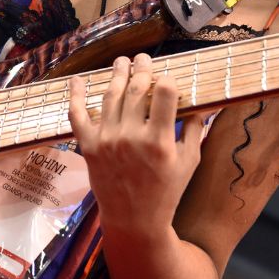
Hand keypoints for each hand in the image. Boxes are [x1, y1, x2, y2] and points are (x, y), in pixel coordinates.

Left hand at [67, 54, 210, 234]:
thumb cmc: (167, 192)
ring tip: (121, 62)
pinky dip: (76, 96)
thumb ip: (195, 130)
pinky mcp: (88, 146)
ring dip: (116, 74)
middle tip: (143, 58)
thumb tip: (202, 103)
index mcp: (159, 141)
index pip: (164, 93)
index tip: (167, 78)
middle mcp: (131, 137)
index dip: (167, 80)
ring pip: (110, 96)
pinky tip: (77, 80)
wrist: (134, 220)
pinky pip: (77, 115)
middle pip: (135, 89)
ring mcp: (107, 140)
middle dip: (140, 68)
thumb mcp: (189, 162)